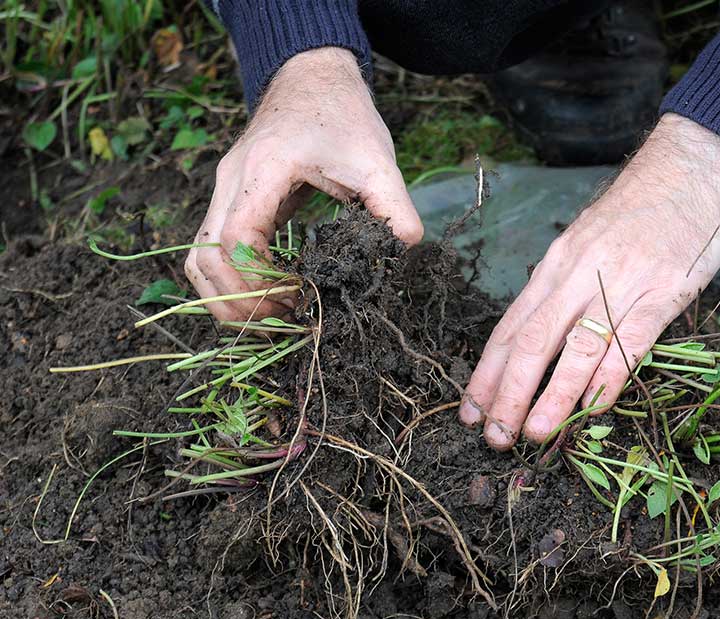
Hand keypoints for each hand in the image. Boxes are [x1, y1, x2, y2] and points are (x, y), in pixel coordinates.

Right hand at [184, 47, 422, 320]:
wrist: (312, 77)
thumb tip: (405, 250)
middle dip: (240, 301)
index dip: (260, 282)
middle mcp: (231, 182)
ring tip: (273, 316)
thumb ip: (395, 207)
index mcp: (263, 170)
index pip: (235, 239)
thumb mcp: (378, 159)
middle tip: (285, 322)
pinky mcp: (230, 200)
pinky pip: (209, 250)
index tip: (298, 300)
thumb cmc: (344, 116)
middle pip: (204, 257)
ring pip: (197, 258)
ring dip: (226, 297)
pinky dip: (229, 281)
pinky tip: (269, 295)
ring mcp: (224, 191)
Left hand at [459, 113, 719, 449]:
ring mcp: (620, 283)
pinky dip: (607, 379)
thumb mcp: (589, 240)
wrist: (691, 165)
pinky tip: (591, 409)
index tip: (471, 410)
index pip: (512, 326)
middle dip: (507, 394)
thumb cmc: (641, 208)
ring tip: (533, 435)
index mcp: (557, 263)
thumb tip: (543, 339)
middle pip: (532, 342)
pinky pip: (629, 344)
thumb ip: (567, 286)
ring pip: (575, 348)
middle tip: (493, 436)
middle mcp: (579, 274)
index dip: (488, 373)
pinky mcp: (662, 291)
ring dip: (551, 397)